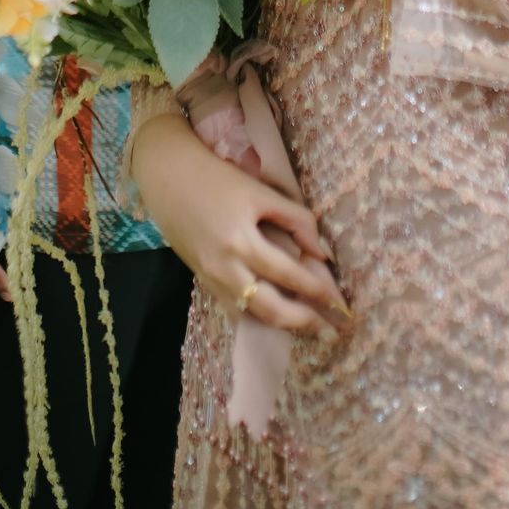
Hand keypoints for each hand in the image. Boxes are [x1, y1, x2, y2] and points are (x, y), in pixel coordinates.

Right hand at [131, 113, 349, 335]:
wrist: (167, 176)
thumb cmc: (216, 177)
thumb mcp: (260, 192)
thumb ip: (296, 220)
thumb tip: (323, 252)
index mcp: (243, 242)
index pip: (290, 275)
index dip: (319, 290)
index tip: (341, 303)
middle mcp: (226, 268)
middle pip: (272, 309)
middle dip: (305, 322)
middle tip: (332, 331)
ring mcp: (211, 278)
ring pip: (252, 315)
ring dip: (283, 325)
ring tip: (309, 329)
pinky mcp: (202, 279)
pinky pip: (233, 309)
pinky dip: (256, 317)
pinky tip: (274, 319)